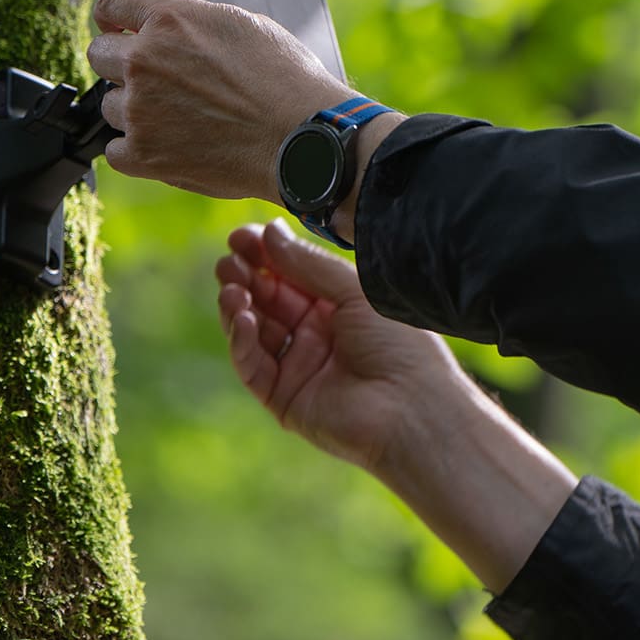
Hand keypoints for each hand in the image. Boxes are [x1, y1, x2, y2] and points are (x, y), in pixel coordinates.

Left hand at [86, 0, 351, 201]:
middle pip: (99, 55)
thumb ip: (193, 24)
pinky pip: (116, 148)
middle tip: (161, 80)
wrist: (302, 138)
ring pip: (110, 104)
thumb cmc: (287, 81)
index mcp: (170, 19)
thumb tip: (172, 31)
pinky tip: (172, 145)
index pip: (111, 2)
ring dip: (135, 109)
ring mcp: (139, 109)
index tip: (119, 28)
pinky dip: (138, 149)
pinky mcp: (143, 154)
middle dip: (124, 64)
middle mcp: (145, 59)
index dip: (114, 17)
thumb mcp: (244, 26)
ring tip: (181, 117)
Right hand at [214, 219, 466, 473]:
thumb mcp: (355, 290)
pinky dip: (242, 341)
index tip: (241, 236)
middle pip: (269, 300)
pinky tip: (242, 319)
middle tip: (228, 260)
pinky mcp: (284, 398)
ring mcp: (299, 366)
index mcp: (340, 305)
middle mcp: (318, 334)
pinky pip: (253, 366)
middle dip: (246, 278)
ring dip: (238, 307)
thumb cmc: (399, 343)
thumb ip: (309, 264)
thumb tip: (269, 232)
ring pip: (254, 331)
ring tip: (232, 288)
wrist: (411, 407)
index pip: (293, 274)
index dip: (266, 255)